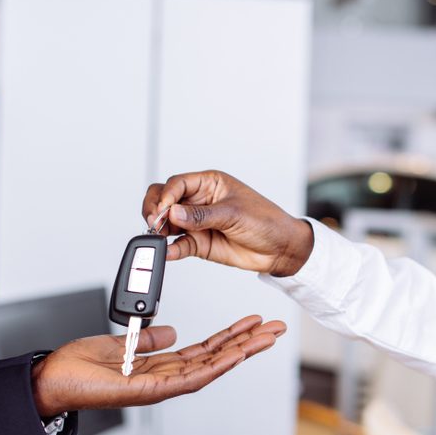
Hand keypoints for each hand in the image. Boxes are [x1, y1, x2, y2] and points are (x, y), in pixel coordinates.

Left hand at [31, 315, 285, 417]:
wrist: (48, 382)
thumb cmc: (75, 368)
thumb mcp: (117, 343)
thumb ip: (146, 339)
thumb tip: (170, 332)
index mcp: (157, 368)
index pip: (202, 351)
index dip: (229, 338)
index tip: (251, 323)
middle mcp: (163, 380)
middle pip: (214, 359)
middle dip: (246, 344)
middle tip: (274, 329)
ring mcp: (159, 389)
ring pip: (210, 370)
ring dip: (240, 353)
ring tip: (265, 338)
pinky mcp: (148, 392)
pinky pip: (188, 379)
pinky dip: (214, 367)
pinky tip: (234, 356)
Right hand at [142, 170, 313, 276]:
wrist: (280, 249)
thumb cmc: (265, 221)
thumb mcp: (234, 213)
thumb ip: (201, 215)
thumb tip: (173, 212)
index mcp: (209, 183)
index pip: (177, 183)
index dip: (166, 196)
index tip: (163, 210)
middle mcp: (199, 201)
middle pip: (164, 199)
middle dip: (155, 209)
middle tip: (155, 223)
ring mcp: (197, 223)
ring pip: (167, 222)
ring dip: (159, 229)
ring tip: (160, 237)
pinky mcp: (199, 243)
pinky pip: (178, 244)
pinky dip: (170, 249)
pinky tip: (168, 251)